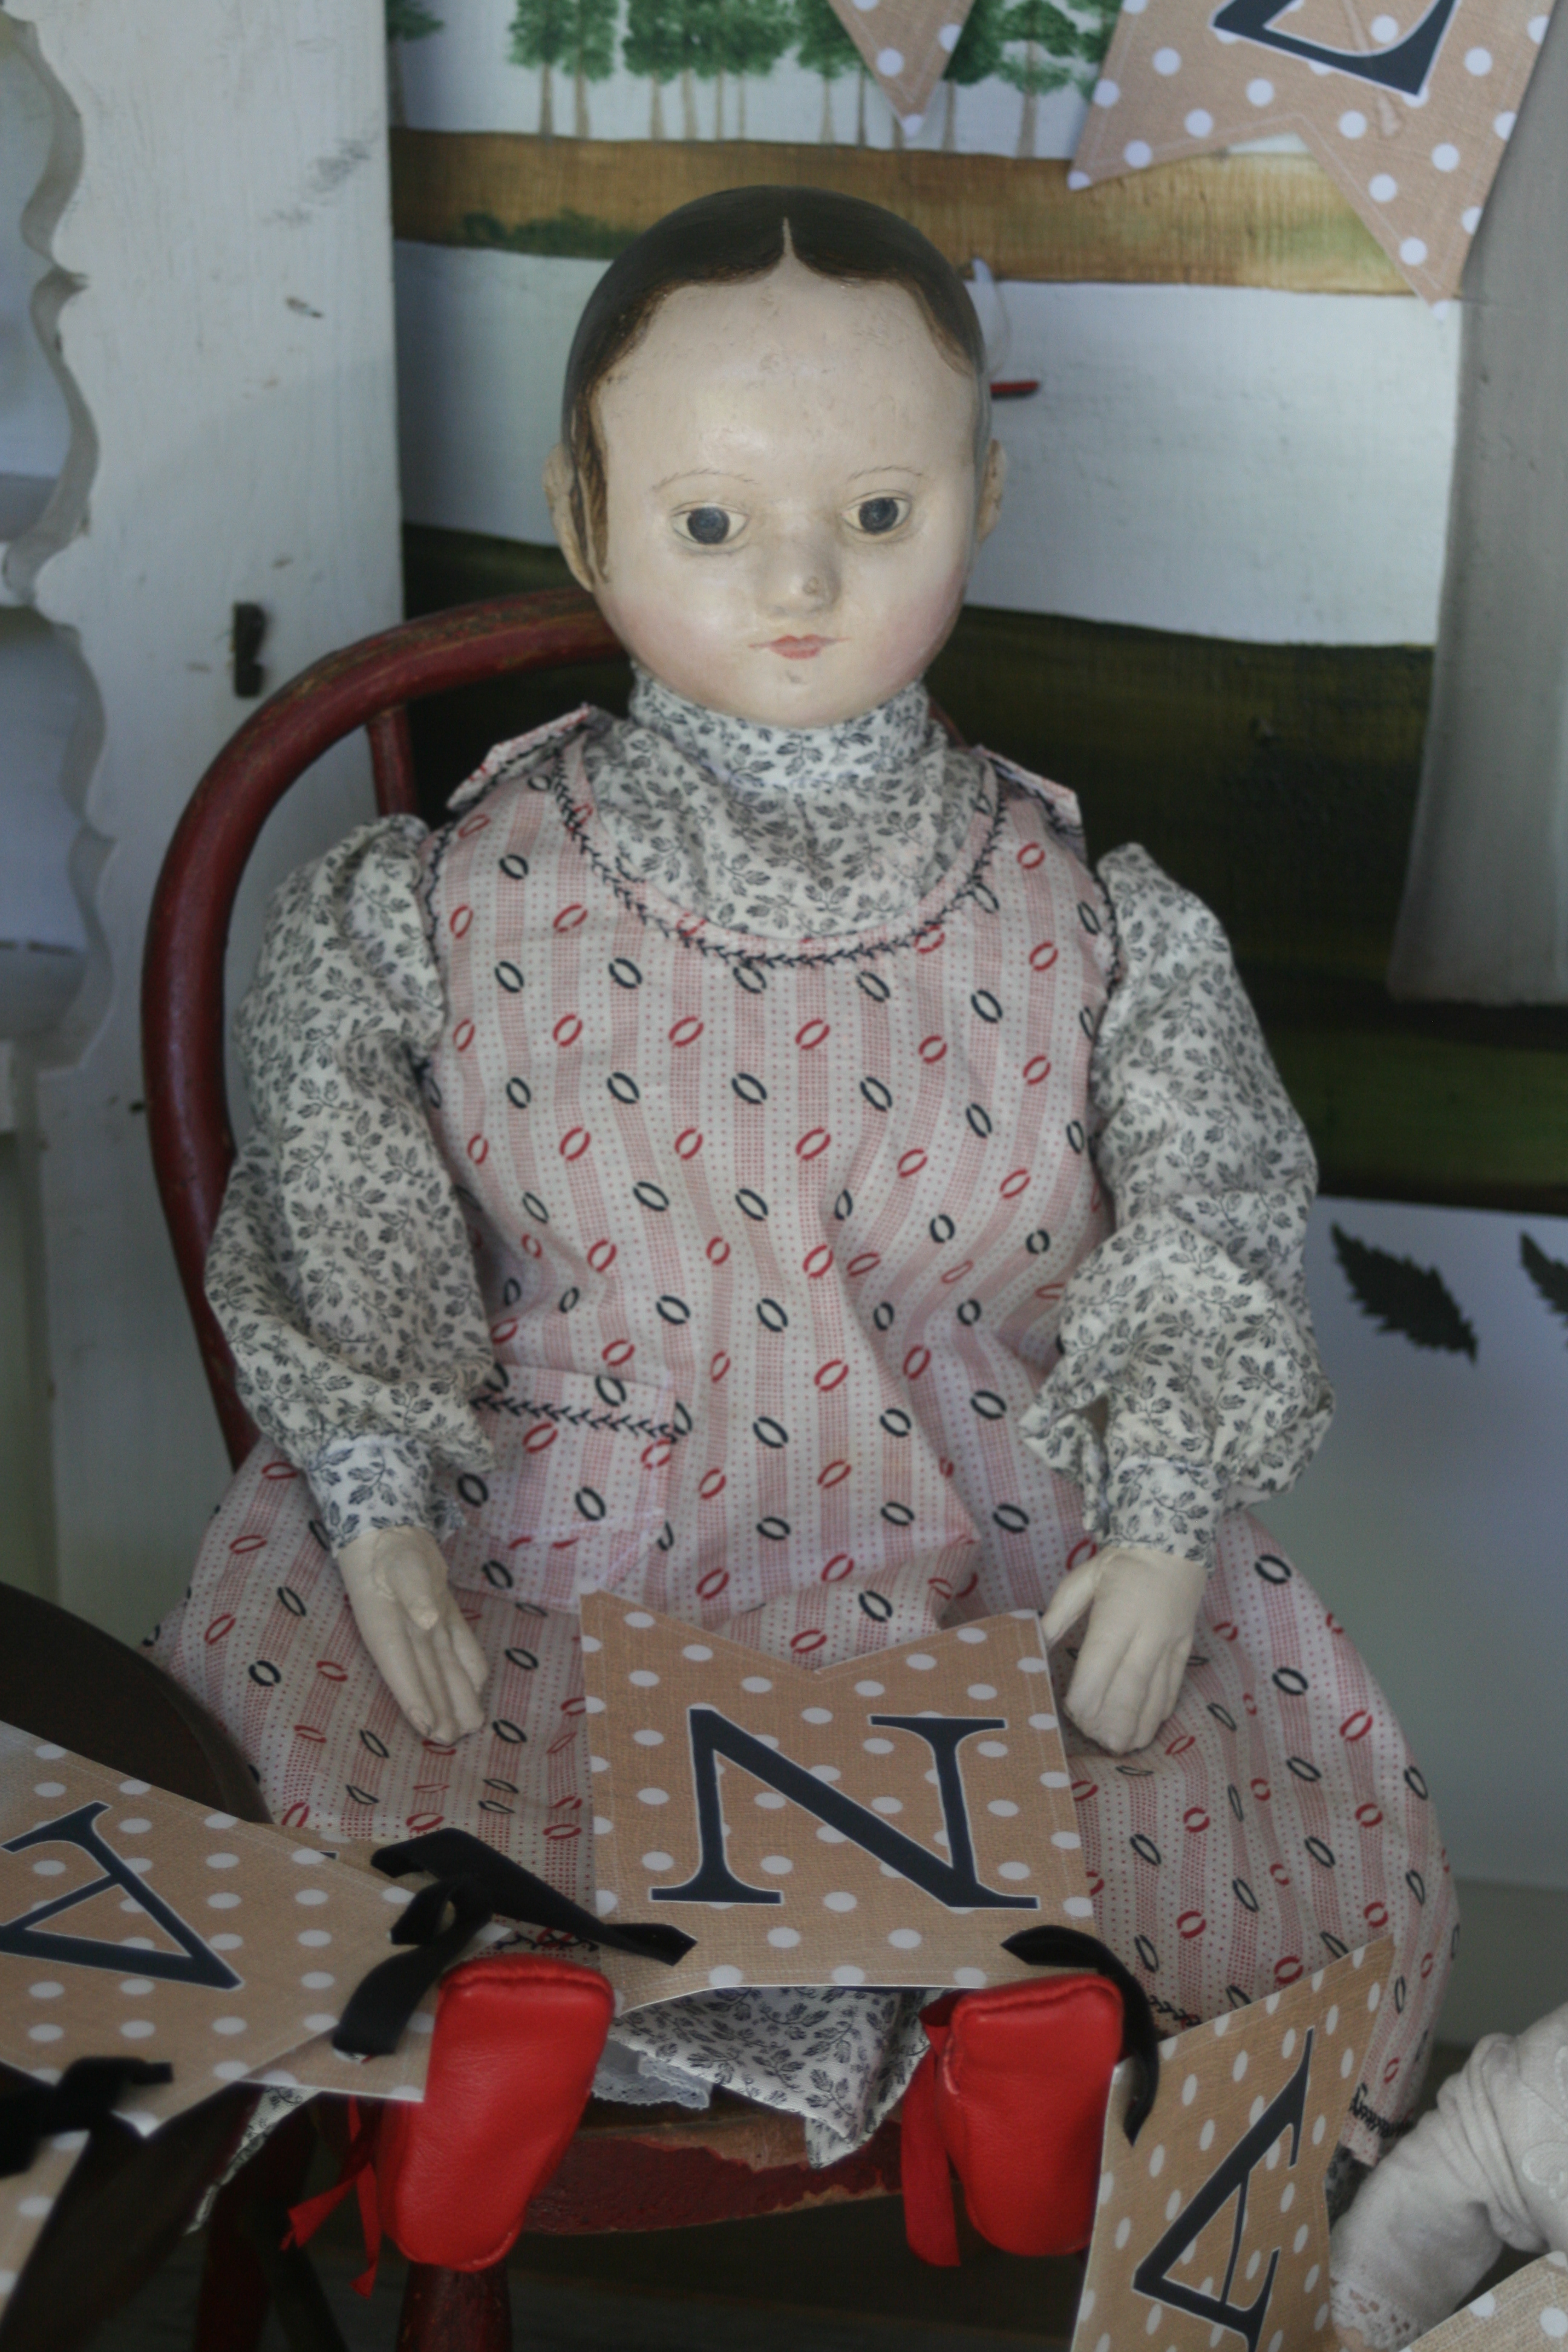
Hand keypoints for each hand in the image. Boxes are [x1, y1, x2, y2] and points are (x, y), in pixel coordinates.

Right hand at [336, 1526, 488, 1742]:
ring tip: (468, 1726)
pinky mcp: (440, 1614)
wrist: (392, 1530)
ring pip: (442, 1666)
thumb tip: (428, 1622)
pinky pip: (456, 1645)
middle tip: (451, 1740)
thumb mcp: (400, 1564)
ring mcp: (424, 1626)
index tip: (426, 1726)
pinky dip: (469, 1665)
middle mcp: (405, 1633)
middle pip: (424, 1676)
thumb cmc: (391, 1549)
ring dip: (455, 1695)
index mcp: (386, 1626)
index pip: (401, 1669)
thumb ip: (414, 1594)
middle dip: (438, 1709)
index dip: (414, 1698)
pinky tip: (479, 1685)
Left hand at [1040, 1544, 1206, 1753]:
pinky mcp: (1185, 1648)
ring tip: (1122, 1746)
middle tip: (1099, 1742)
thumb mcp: (1084, 1577)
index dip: (1088, 1691)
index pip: (1102, 1660)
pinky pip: (1174, 1685)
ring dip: (1139, 1722)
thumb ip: (1060, 1611)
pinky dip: (1161, 1710)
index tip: (1073, 1712)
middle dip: (1114, 1718)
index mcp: (1118, 1613)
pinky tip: (1147, 1728)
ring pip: (1156, 1691)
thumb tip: (1036, 1639)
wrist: (1175, 1543)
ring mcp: (1170, 1643)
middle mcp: (1148, 1632)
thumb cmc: (1122, 1562)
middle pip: (1131, 1684)